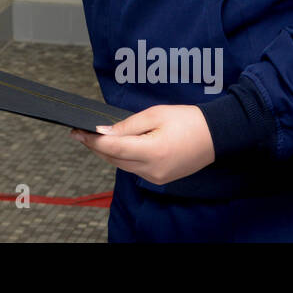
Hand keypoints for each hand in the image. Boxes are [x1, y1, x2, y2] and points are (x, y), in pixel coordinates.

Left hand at [71, 104, 214, 185]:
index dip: (92, 140)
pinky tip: (117, 146)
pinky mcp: (160, 178)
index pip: (112, 148)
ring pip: (122, 165)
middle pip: (114, 159)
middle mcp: (152, 170)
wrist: (216, 136)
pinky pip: (134, 168)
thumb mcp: (155, 114)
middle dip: (95, 146)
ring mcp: (156, 177)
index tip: (76, 131)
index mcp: (152, 152)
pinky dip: (122, 157)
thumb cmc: (187, 120)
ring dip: (108, 153)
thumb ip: (127, 125)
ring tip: (94, 138)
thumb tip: (103, 132)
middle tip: (80, 132)